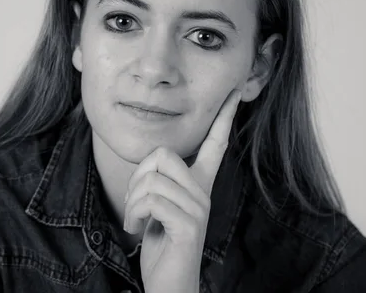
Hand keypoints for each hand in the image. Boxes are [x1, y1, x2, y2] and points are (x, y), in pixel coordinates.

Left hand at [123, 89, 241, 292]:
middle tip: (135, 204)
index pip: (216, 144)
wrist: (167, 285)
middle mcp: (203, 193)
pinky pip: (152, 200)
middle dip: (137, 177)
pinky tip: (138, 230)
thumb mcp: (157, 207)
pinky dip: (134, 214)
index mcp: (198, 185)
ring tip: (137, 220)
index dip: (224, 118)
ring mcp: (198, 209)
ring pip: (152, 178)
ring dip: (132, 202)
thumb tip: (153, 164)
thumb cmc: (160, 245)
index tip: (233, 93)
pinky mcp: (189, 226)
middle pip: (162, 153)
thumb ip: (160, 183)